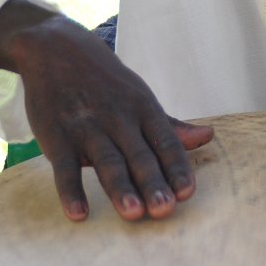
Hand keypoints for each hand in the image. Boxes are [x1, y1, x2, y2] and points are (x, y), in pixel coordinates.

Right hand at [0, 0, 212, 221]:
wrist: (56, 51)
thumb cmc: (107, 82)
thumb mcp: (140, 97)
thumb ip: (171, 126)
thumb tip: (209, 137)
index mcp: (143, 109)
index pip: (166, 142)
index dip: (177, 167)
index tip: (188, 193)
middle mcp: (118, 118)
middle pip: (139, 155)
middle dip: (153, 182)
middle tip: (165, 210)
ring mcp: (86, 127)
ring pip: (107, 161)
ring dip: (120, 188)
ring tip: (133, 214)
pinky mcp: (56, 136)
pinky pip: (64, 167)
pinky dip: (70, 190)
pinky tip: (78, 214)